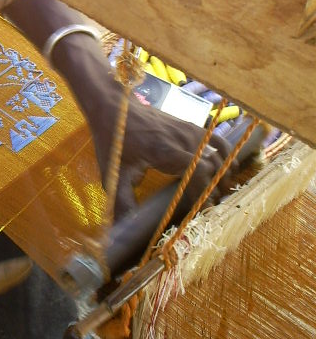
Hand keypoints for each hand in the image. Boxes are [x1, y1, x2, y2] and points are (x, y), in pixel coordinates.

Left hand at [49, 31, 235, 217]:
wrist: (115, 106)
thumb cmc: (114, 140)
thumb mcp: (114, 173)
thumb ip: (121, 201)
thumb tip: (121, 231)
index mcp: (165, 152)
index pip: (199, 172)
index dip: (204, 192)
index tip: (200, 208)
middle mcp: (182, 140)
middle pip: (214, 165)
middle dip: (215, 187)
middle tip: (208, 204)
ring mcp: (189, 130)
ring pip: (221, 153)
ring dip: (223, 173)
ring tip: (216, 190)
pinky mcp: (190, 126)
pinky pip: (218, 140)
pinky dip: (226, 155)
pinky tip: (223, 168)